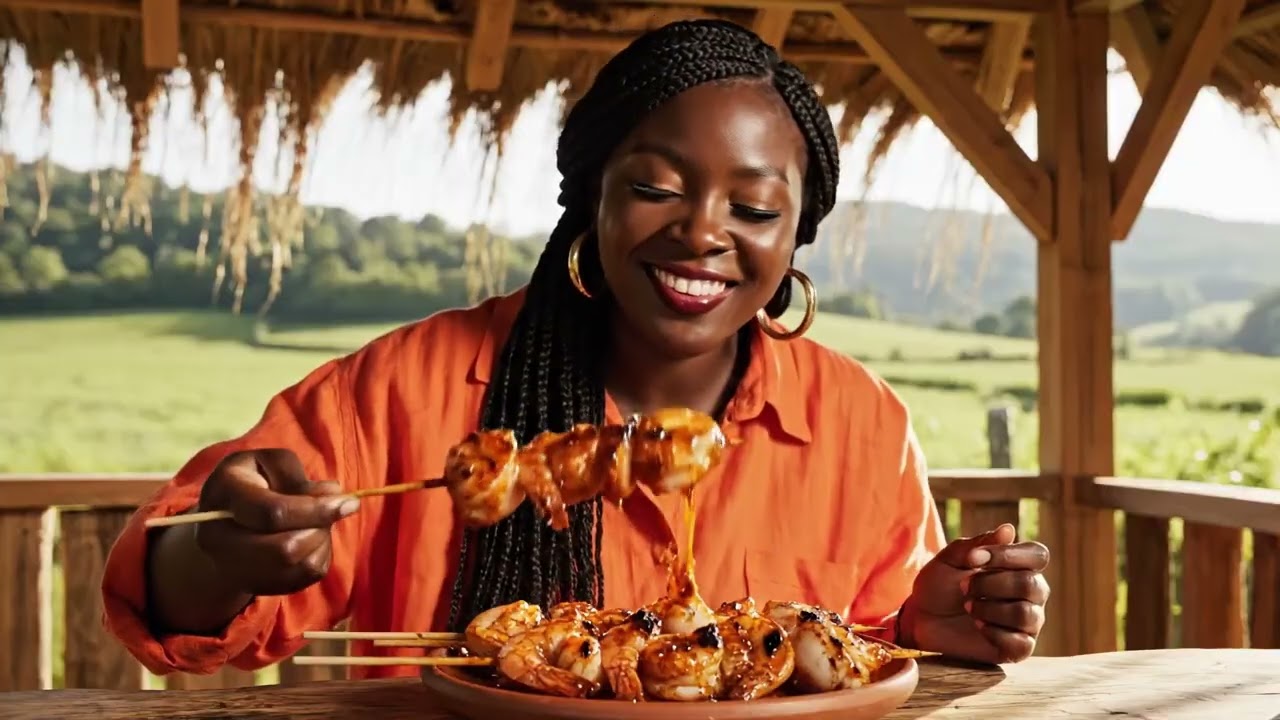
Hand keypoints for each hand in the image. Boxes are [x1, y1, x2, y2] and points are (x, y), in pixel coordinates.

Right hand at [193, 449, 358, 595]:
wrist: (225, 518)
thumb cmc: (255, 481)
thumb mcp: (271, 463)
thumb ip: (298, 476)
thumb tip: (331, 494)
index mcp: (224, 493)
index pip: (273, 513)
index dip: (316, 510)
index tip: (349, 503)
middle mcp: (217, 537)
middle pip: (284, 550)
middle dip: (320, 529)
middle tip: (331, 511)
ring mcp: (230, 567)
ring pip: (296, 567)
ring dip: (321, 542)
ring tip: (317, 523)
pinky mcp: (253, 585)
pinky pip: (302, 580)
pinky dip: (318, 558)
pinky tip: (310, 540)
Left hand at [898, 524, 1049, 663]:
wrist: (922, 619)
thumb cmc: (940, 585)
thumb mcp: (951, 559)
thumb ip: (978, 544)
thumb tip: (1009, 530)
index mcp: (1020, 566)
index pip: (1038, 555)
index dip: (1007, 555)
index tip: (972, 559)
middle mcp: (1031, 592)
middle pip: (1031, 584)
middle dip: (991, 584)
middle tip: (963, 587)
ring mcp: (1028, 621)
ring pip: (1026, 614)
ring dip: (989, 609)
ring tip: (968, 607)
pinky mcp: (1018, 648)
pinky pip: (1021, 643)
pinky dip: (995, 633)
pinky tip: (978, 626)